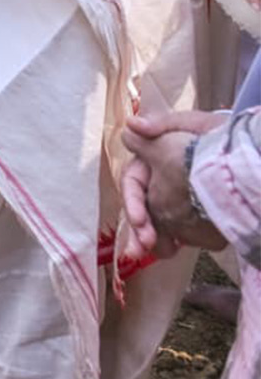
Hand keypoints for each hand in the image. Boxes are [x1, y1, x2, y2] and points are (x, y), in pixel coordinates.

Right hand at [121, 112, 229, 251]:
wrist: (249, 161)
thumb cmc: (217, 139)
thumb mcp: (187, 125)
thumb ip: (157, 126)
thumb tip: (130, 124)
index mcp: (156, 159)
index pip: (134, 181)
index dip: (132, 201)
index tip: (139, 221)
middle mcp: (164, 181)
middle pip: (145, 207)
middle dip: (140, 228)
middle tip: (141, 248)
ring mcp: (182, 200)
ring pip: (161, 222)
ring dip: (156, 238)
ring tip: (160, 254)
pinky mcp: (201, 217)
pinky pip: (185, 231)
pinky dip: (180, 240)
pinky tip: (178, 250)